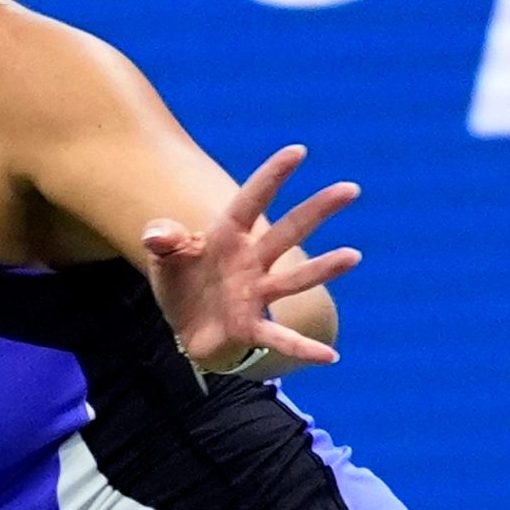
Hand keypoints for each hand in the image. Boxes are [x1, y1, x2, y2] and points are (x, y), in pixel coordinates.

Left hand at [136, 146, 356, 373]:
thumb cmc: (181, 281)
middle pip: (287, 232)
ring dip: (323, 269)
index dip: (272, 176)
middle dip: (317, 210)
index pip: (251, 200)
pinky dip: (304, 349)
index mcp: (228, 235)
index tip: (298, 151)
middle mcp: (250, 261)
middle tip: (351, 189)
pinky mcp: (251, 328)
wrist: (185, 326)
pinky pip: (281, 338)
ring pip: (294, 279)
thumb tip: (156, 235)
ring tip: (353, 256)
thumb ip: (162, 239)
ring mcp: (255, 294)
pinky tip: (330, 358)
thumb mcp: (163, 257)